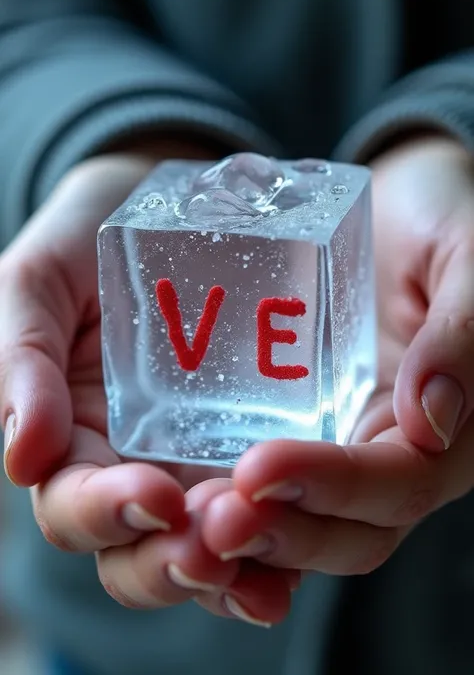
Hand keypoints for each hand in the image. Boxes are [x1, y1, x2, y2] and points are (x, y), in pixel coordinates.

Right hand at [0, 148, 293, 623]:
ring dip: (239, 568)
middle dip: (175, 563)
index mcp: (76, 442)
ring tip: (270, 566)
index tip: (154, 496)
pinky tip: (315, 534)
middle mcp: (139, 467)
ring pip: (214, 550)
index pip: (77, 507)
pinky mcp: (264, 441)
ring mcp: (203, 461)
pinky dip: (292, 536)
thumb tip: (24, 456)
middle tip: (216, 548)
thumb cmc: (88, 241)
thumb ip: (23, 358)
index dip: (106, 515)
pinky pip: (276, 508)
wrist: (158, 201)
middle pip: (145, 554)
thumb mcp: (39, 285)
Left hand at [198, 136, 473, 579]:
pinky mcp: (291, 427)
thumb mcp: (463, 257)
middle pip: (347, 531)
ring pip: (301, 524)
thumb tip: (432, 421)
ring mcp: (337, 444)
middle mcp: (389, 451)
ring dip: (247, 538)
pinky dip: (225, 510)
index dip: (335, 487)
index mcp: (443, 427)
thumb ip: (462, 330)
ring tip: (185, 523)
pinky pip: (262, 488)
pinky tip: (176, 506)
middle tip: (212, 521)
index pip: (398, 483)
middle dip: (282, 534)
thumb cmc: (437, 220)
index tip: (260, 469)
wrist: (391, 206)